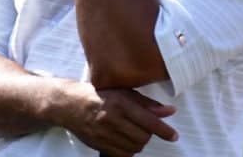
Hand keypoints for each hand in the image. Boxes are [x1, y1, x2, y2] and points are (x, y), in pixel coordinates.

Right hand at [60, 82, 177, 156]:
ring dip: (139, 142)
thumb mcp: (122, 92)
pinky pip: (123, 154)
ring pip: (134, 147)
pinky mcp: (99, 144)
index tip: (173, 136)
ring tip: (133, 132)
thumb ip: (146, 103)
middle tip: (145, 127)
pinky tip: (125, 140)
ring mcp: (104, 133)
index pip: (148, 120)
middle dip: (148, 134)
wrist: (68, 104)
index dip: (164, 130)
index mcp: (119, 102)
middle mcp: (111, 118)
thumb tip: (168, 112)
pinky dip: (129, 150)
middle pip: (143, 136)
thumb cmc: (96, 94)